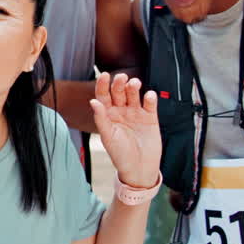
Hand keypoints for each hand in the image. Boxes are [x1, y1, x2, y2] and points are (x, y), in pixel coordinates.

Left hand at [90, 72, 159, 187]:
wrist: (140, 168)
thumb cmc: (120, 154)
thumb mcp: (108, 137)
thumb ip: (101, 118)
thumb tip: (93, 101)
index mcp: (108, 115)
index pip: (104, 96)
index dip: (103, 85)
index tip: (104, 75)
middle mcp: (121, 111)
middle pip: (119, 92)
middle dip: (119, 83)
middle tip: (122, 78)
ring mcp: (136, 113)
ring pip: (134, 95)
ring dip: (134, 87)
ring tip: (135, 84)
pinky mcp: (150, 117)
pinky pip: (150, 104)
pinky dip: (150, 98)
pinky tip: (149, 95)